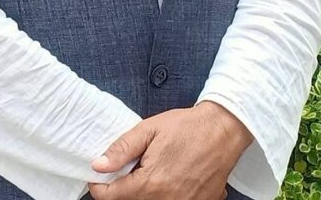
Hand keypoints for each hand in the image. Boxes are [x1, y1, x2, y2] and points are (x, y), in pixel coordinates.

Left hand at [87, 101, 252, 199]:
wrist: (223, 130)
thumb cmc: (186, 127)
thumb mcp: (149, 129)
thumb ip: (122, 149)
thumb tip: (99, 165)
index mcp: (152, 183)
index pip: (113, 196)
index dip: (100, 186)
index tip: (98, 176)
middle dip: (122, 188)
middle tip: (125, 169)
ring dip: (143, 192)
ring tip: (148, 171)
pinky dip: (163, 194)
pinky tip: (167, 178)